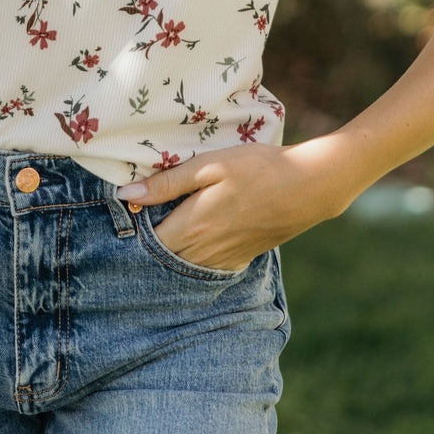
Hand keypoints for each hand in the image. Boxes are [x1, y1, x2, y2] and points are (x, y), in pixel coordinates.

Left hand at [116, 136, 359, 271]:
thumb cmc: (256, 168)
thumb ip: (167, 183)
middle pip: (163, 257)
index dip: (133, 230)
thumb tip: (126, 194)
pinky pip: (206, 268)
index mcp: (192, 226)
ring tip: (165, 226)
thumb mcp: (209, 165)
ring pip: (183, 265)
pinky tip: (194, 238)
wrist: (307, 188)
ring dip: (170, 252)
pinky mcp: (240, 259)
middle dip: (148, 243)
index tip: (127, 212)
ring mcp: (223, 259)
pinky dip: (194, 258)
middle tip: (141, 219)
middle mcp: (204, 251)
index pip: (147, 241)